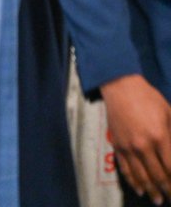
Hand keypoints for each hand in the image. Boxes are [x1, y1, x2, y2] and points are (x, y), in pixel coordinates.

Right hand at [101, 74, 170, 202]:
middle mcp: (143, 146)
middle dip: (167, 190)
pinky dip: (133, 181)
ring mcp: (128, 147)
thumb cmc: (149, 98)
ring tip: (158, 200)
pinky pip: (125, 168)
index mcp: (159, 137)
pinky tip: (140, 189)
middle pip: (158, 176)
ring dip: (151, 190)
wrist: (120, 87)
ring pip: (141, 176)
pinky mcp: (117, 145)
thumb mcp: (170, 114)